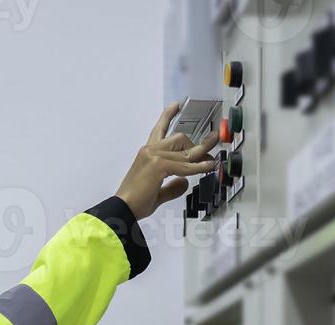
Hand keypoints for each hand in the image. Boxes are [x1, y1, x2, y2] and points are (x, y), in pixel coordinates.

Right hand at [114, 102, 220, 220]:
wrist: (123, 209)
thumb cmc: (135, 202)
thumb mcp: (157, 192)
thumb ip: (172, 186)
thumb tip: (185, 182)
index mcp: (147, 153)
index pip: (159, 129)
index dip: (167, 116)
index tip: (175, 105)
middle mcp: (150, 150)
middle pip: (180, 138)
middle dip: (197, 144)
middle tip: (210, 148)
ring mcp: (153, 156)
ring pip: (185, 148)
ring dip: (201, 153)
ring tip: (212, 159)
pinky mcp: (158, 165)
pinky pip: (185, 165)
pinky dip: (199, 167)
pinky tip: (208, 167)